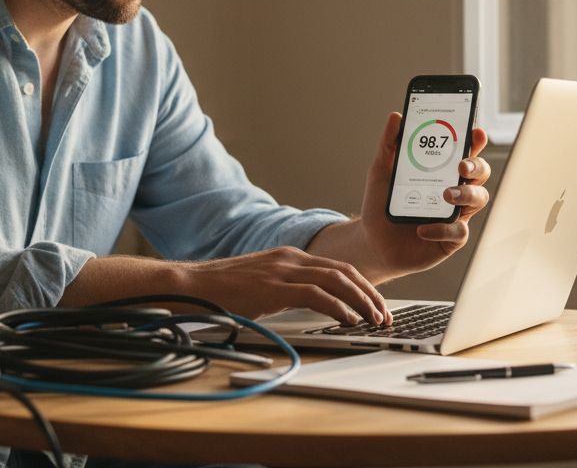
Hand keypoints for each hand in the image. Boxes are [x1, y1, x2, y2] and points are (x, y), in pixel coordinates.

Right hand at [176, 247, 388, 324]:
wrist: (192, 284)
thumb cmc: (225, 290)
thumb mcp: (264, 284)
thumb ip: (289, 289)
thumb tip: (317, 306)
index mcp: (291, 256)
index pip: (339, 267)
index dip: (363, 286)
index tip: (376, 306)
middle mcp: (291, 258)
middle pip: (345, 271)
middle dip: (370, 294)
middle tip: (384, 316)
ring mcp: (282, 270)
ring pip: (336, 280)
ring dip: (361, 302)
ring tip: (373, 320)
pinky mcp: (273, 288)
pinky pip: (315, 295)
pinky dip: (337, 307)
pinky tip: (347, 321)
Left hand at [356, 112, 490, 280]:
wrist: (373, 240)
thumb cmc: (383, 203)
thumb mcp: (381, 171)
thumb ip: (389, 145)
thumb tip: (396, 116)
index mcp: (442, 171)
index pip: (466, 152)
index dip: (476, 142)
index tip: (476, 132)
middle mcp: (455, 190)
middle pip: (480, 173)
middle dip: (476, 165)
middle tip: (462, 164)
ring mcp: (455, 214)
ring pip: (478, 199)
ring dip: (466, 194)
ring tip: (446, 194)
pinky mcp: (450, 239)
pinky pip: (458, 232)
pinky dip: (442, 229)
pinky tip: (422, 228)